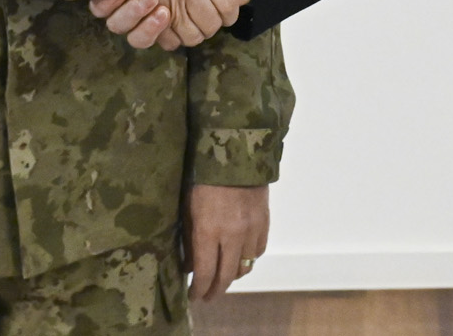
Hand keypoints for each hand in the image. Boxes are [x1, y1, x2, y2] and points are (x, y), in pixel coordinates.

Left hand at [184, 183, 268, 300]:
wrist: (235, 155)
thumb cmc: (202, 179)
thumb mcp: (188, 208)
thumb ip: (190, 239)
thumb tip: (191, 266)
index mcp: (208, 231)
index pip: (205, 273)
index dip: (199, 290)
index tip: (193, 297)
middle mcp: (232, 236)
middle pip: (227, 276)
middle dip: (216, 290)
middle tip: (208, 297)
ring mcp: (251, 230)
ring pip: (245, 267)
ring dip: (233, 276)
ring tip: (223, 278)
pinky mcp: (264, 223)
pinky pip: (258, 252)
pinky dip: (248, 259)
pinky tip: (240, 258)